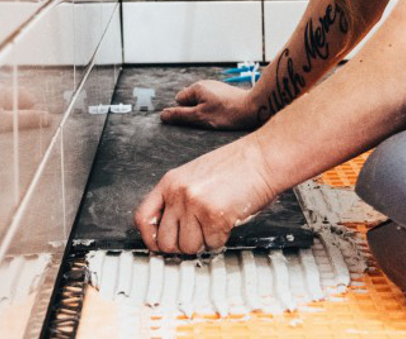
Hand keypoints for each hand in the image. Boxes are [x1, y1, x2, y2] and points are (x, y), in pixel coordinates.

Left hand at [133, 136, 278, 254]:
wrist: (262, 159)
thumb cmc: (235, 167)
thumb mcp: (195, 176)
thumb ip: (179, 199)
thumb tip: (170, 231)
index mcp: (170, 182)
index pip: (142, 217)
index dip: (149, 238)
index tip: (158, 245)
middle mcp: (178, 193)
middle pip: (166, 241)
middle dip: (183, 245)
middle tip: (198, 234)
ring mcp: (194, 204)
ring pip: (189, 247)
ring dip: (205, 241)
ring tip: (216, 221)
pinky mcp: (214, 215)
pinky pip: (212, 244)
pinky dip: (222, 238)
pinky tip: (228, 219)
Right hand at [161, 79, 259, 129]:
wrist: (254, 107)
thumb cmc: (228, 113)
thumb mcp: (200, 117)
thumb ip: (180, 115)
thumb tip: (163, 115)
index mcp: (196, 87)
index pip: (179, 100)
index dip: (185, 112)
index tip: (197, 118)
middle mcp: (205, 84)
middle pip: (190, 101)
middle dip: (196, 111)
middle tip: (209, 119)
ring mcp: (215, 87)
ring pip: (202, 103)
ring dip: (206, 111)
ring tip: (219, 117)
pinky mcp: (224, 93)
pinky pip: (212, 102)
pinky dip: (216, 110)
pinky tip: (225, 114)